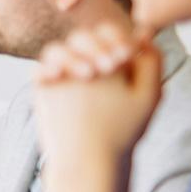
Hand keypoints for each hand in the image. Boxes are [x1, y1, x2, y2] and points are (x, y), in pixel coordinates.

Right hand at [34, 24, 162, 171]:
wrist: (93, 159)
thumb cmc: (122, 128)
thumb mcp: (147, 96)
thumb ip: (151, 62)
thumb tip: (144, 32)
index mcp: (107, 60)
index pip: (108, 33)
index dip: (115, 38)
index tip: (124, 55)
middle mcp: (83, 63)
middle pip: (82, 37)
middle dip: (94, 47)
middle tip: (107, 67)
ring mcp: (62, 75)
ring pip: (57, 49)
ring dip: (70, 56)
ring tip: (86, 74)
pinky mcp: (45, 88)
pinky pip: (39, 70)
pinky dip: (46, 68)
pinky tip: (58, 76)